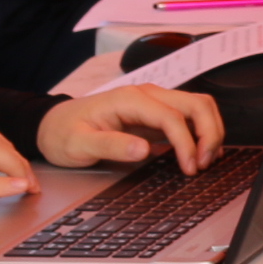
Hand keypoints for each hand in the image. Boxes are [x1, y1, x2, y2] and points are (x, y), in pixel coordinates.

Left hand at [37, 84, 222, 175]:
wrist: (52, 125)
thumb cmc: (63, 133)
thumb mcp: (78, 144)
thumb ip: (110, 145)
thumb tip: (144, 149)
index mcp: (130, 99)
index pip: (173, 117)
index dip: (187, 143)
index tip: (189, 168)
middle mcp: (147, 95)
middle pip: (196, 104)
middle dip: (209, 134)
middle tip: (203, 164)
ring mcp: (153, 102)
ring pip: (198, 106)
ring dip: (209, 131)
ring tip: (204, 159)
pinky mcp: (156, 113)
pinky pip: (189, 116)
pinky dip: (202, 131)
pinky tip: (199, 152)